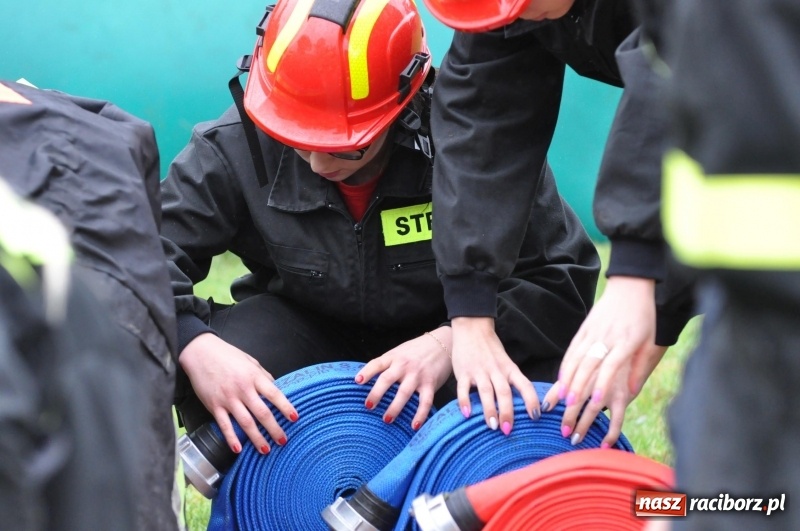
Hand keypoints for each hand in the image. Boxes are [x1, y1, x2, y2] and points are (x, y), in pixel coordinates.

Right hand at [179, 333, 297, 453]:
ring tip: (266, 449)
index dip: (285, 407)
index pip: (274, 394)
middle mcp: (242, 389)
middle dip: (274, 429)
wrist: (200, 353)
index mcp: (253, 376)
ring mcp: (228, 398)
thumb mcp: (250, 361)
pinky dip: (231, 438)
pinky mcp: (214, 405)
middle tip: (283, 440)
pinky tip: (238, 449)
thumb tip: (276, 388)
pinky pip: (224, 425)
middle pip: (262, 413)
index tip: (294, 418)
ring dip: (257, 438)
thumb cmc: (226, 355)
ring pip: (246, 422)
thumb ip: (263, 375)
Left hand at [355, 327, 452, 429]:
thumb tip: (369, 381)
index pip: (377, 363)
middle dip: (376, 394)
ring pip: (404, 393)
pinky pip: (425, 401)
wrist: (443, 343)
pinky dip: (420, 415)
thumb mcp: (400, 352)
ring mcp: (418, 374)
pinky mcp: (430, 383)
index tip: (357, 382)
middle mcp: (404, 365)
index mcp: (394, 356)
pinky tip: (414, 426)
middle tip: (368, 406)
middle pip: (387, 379)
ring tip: (386, 419)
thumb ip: (388, 364)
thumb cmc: (417, 350)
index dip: (366, 372)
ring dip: (394, 408)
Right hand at [450, 317, 538, 434]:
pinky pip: (464, 388)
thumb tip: (522, 406)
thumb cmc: (491, 349)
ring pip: (486, 391)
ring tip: (492, 426)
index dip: (531, 401)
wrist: (472, 328)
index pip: (525, 385)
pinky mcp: (463, 372)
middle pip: (504, 392)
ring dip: (489, 410)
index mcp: (510, 369)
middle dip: (507, 412)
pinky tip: (466, 414)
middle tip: (507, 430)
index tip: (536, 417)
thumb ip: (511, 380)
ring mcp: (479, 371)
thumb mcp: (506, 363)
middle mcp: (496, 370)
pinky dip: (465, 401)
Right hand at [542, 276, 664, 446]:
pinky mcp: (583, 329)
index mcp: (625, 342)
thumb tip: (632, 392)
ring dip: (567, 381)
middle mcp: (606, 338)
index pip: (611, 366)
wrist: (630, 286)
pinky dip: (565, 366)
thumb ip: (640, 367)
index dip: (603, 385)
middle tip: (570, 410)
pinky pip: (572, 350)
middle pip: (588, 366)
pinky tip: (561, 380)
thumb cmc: (644, 317)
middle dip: (578, 389)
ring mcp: (592, 332)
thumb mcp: (650, 342)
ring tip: (561, 400)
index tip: (596, 403)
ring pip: (576, 359)